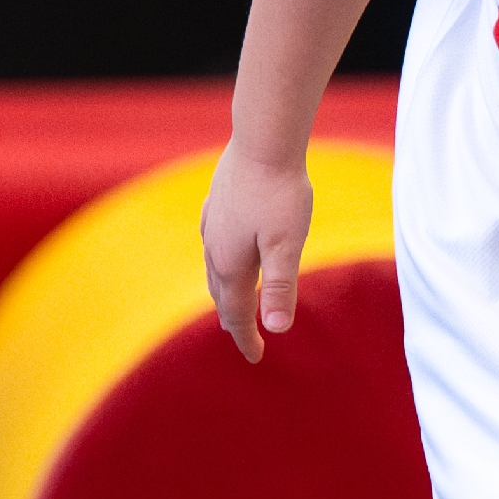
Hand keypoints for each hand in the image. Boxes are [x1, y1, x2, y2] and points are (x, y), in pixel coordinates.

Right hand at [200, 140, 313, 362]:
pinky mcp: (216, 203)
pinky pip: (213, 244)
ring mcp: (212, 224)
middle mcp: (214, 247)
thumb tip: (278, 329)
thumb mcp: (287, 244)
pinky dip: (222, 263)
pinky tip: (226, 253)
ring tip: (234, 303)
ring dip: (225, 292)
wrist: (262, 140)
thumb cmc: (280, 192)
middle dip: (234, 319)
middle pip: (221, 295)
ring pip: (214, 269)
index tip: (257, 357)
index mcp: (231, 263)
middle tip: (246, 338)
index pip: (237, 313)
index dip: (247, 338)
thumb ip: (281, 286)